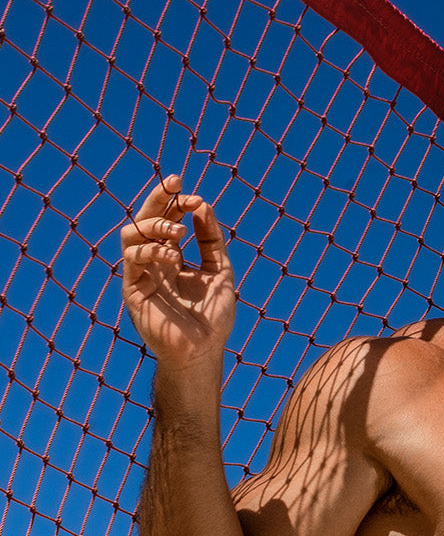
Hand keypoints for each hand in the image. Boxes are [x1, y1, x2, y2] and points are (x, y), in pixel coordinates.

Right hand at [120, 174, 234, 367]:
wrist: (203, 352)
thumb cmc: (213, 318)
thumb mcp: (220, 272)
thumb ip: (211, 241)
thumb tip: (202, 205)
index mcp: (172, 258)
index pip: (168, 220)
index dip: (176, 203)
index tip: (192, 195)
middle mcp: (154, 263)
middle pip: (147, 220)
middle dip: (159, 199)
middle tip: (174, 183)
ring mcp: (141, 274)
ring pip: (132, 234)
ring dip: (155, 225)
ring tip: (179, 232)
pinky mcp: (132, 289)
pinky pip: (132, 259)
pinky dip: (151, 250)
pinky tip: (172, 256)